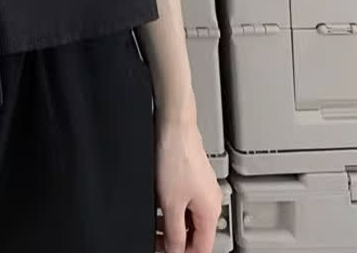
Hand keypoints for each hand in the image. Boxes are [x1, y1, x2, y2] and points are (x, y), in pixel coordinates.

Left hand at [154, 117, 221, 252]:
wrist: (174, 126)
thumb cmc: (176, 156)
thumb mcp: (171, 202)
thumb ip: (174, 231)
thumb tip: (175, 250)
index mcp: (211, 211)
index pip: (202, 247)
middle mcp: (210, 200)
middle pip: (196, 232)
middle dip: (176, 240)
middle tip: (157, 241)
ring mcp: (201, 187)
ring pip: (189, 216)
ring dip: (172, 224)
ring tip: (154, 225)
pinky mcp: (191, 175)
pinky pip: (184, 201)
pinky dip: (173, 208)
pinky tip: (158, 205)